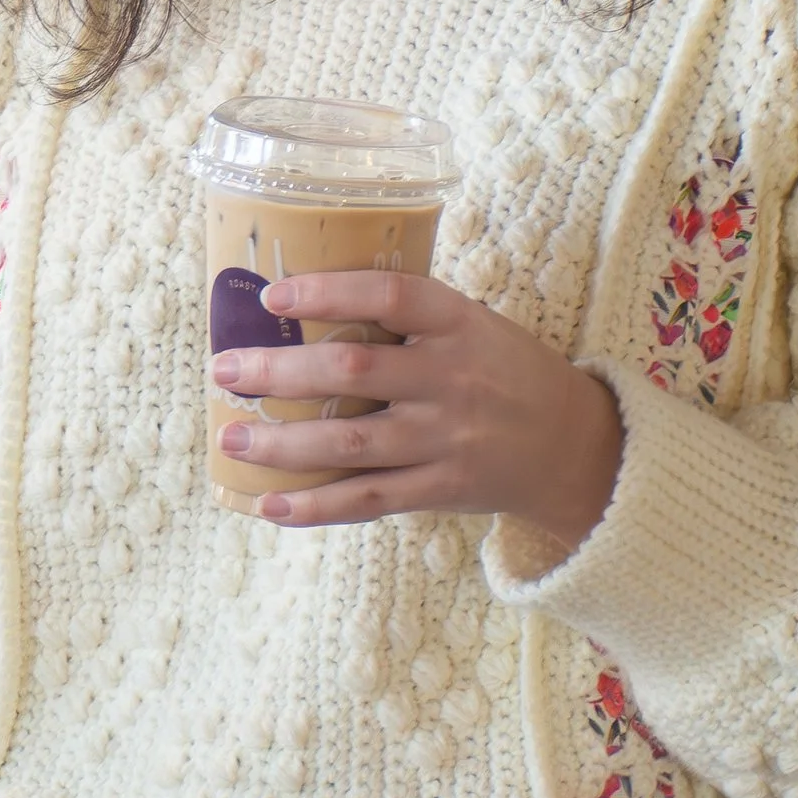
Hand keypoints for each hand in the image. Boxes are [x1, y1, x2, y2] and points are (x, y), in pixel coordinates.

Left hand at [210, 267, 622, 548]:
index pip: (390, 294)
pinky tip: (270, 505)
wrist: (574, 446)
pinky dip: (316, 506)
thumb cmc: (502, 370)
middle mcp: (452, 378)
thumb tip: (304, 301)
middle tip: (223, 370)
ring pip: (350, 442)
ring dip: (282, 444)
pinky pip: (368, 499)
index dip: (328, 291)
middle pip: (353, 370)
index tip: (272, 298)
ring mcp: (447, 439)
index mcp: (459, 323)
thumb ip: (406, 316)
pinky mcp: (442, 489)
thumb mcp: (472, 324)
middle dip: (279, 372)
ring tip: (231, 437)